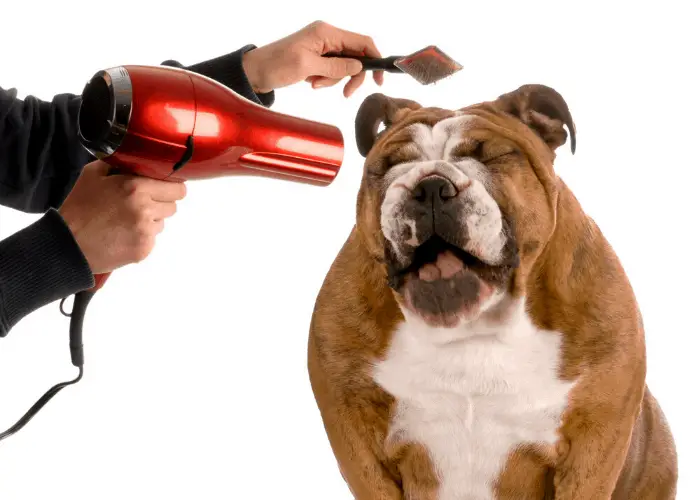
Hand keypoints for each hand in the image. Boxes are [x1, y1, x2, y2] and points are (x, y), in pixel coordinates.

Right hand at [58, 160, 185, 273]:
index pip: (177, 188)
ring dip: (151, 220)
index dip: (171, 187)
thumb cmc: (78, 208)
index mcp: (136, 187)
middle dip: (160, 203)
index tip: (164, 188)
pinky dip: (142, 236)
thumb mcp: (92, 174)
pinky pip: (152, 239)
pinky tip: (122, 234)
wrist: (67, 244)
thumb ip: (118, 164)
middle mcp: (145, 209)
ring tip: (126, 220)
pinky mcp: (144, 249)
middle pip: (172, 205)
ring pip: (162, 222)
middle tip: (140, 204)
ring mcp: (146, 231)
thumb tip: (136, 160)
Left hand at [242, 20, 383, 96]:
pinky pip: (331, 70)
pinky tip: (311, 82)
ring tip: (315, 84)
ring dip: (334, 79)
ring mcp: (321, 46)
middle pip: (355, 56)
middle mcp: (326, 36)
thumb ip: (336, 67)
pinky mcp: (316, 57)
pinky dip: (326, 79)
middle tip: (346, 93)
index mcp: (326, 32)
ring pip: (344, 66)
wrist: (254, 72)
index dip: (374, 59)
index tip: (379, 79)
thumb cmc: (276, 65)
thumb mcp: (308, 67)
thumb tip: (359, 67)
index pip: (362, 42)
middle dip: (351, 76)